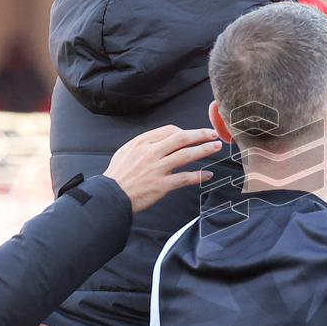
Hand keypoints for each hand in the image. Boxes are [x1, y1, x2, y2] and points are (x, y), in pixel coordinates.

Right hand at [104, 125, 221, 212]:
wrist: (110, 195)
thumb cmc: (118, 175)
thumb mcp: (127, 151)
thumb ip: (145, 144)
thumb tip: (162, 140)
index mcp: (143, 142)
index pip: (170, 130)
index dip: (186, 131)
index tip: (195, 134)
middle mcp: (151, 152)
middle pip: (182, 138)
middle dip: (201, 134)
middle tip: (213, 134)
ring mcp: (158, 168)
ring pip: (186, 154)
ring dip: (204, 150)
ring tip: (216, 148)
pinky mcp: (162, 184)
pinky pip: (185, 178)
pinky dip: (199, 176)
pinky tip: (208, 175)